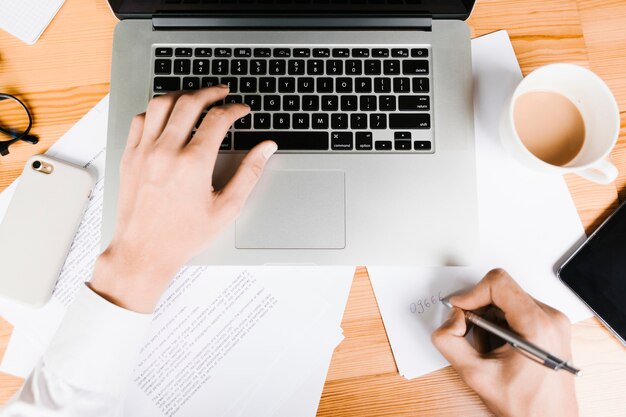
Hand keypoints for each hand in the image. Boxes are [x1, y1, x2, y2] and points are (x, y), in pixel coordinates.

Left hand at [90, 86, 276, 311]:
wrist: (144, 251)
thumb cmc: (183, 235)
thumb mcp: (227, 208)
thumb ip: (249, 173)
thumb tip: (266, 149)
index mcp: (193, 163)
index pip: (218, 119)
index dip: (235, 109)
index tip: (242, 110)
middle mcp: (167, 151)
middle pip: (190, 102)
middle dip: (211, 92)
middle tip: (223, 93)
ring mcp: (144, 151)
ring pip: (162, 103)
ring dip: (182, 95)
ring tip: (196, 97)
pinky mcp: (130, 156)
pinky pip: (140, 119)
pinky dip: (156, 110)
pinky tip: (167, 116)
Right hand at [432, 269, 577, 416]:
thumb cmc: (527, 406)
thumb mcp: (476, 376)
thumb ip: (450, 343)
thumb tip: (449, 321)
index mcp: (538, 325)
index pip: (498, 283)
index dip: (471, 294)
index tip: (460, 311)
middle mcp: (550, 318)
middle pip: (500, 291)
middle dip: (478, 312)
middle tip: (472, 336)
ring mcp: (552, 321)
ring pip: (506, 300)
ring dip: (488, 321)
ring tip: (490, 349)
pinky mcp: (550, 326)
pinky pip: (516, 311)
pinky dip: (500, 326)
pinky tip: (500, 349)